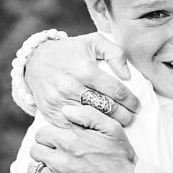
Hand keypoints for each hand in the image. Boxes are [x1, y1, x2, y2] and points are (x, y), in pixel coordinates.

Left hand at [20, 105, 135, 172]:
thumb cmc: (121, 156)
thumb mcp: (112, 128)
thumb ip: (88, 114)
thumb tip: (65, 110)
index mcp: (71, 141)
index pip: (42, 134)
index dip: (48, 135)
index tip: (57, 139)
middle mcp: (62, 160)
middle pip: (35, 150)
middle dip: (43, 149)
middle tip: (54, 152)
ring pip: (32, 168)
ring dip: (39, 165)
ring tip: (50, 166)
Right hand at [24, 32, 139, 126]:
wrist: (35, 60)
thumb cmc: (70, 51)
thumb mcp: (93, 42)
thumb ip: (115, 53)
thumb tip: (127, 76)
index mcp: (85, 69)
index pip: (116, 91)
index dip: (131, 101)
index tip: (137, 106)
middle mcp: (72, 86)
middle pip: (106, 108)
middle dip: (124, 116)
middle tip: (131, 118)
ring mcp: (60, 101)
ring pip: (92, 119)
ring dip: (109, 125)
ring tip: (119, 125)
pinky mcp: (51, 112)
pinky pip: (73, 127)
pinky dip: (88, 130)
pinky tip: (98, 130)